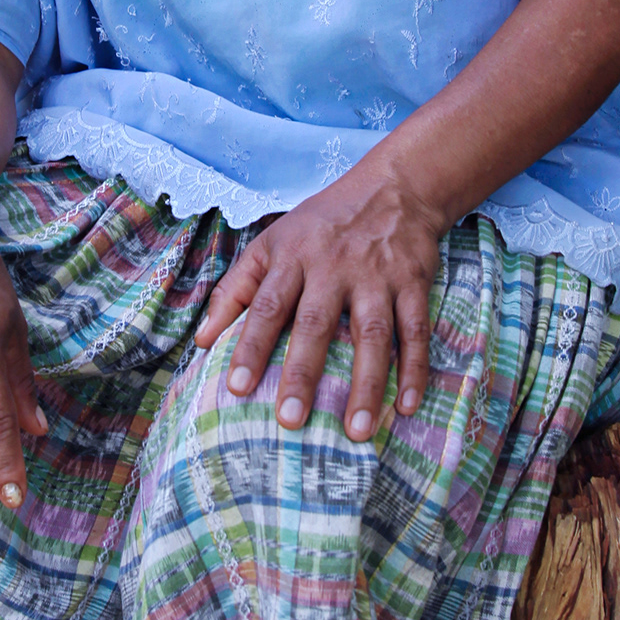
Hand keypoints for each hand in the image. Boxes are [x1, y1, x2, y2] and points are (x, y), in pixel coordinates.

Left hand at [192, 157, 444, 438]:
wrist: (393, 188)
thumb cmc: (322, 224)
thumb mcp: (271, 242)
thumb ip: (235, 289)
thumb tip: (203, 340)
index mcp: (292, 257)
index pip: (266, 306)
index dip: (251, 347)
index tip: (238, 388)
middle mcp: (333, 266)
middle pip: (316, 324)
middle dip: (303, 374)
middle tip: (291, 421)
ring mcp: (377, 276)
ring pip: (372, 334)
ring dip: (367, 384)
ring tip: (357, 431)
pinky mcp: (413, 283)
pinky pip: (415, 331)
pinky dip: (415, 369)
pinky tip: (407, 406)